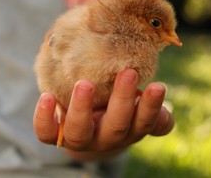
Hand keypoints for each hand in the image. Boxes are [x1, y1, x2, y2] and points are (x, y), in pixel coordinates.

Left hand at [33, 69, 173, 160]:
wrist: (87, 129)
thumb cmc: (116, 109)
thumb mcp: (135, 110)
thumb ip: (150, 112)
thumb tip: (166, 116)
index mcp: (128, 130)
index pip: (143, 122)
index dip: (151, 107)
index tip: (158, 86)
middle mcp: (106, 138)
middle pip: (116, 125)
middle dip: (123, 100)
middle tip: (128, 72)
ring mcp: (80, 138)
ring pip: (80, 131)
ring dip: (83, 108)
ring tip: (85, 84)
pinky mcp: (56, 136)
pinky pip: (47, 133)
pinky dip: (44, 118)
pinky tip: (46, 97)